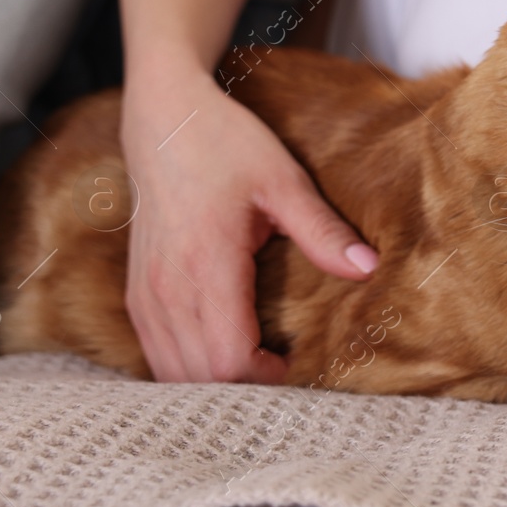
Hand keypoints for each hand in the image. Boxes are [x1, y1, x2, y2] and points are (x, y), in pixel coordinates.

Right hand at [119, 65, 378, 382]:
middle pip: (200, 379)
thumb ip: (322, 231)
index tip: (298, 364)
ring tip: (261, 364)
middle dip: (245, 388)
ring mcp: (146, 294)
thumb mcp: (283, 181)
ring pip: (172, 374)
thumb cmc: (225, 144)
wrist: (163, 119)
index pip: (228, 360)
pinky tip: (225, 349)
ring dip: (215, 381)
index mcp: (206, 265)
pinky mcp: (137, 293)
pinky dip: (188, 366)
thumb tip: (369, 268)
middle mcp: (167, 289)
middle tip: (287, 371)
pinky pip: (156, 354)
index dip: (266, 378)